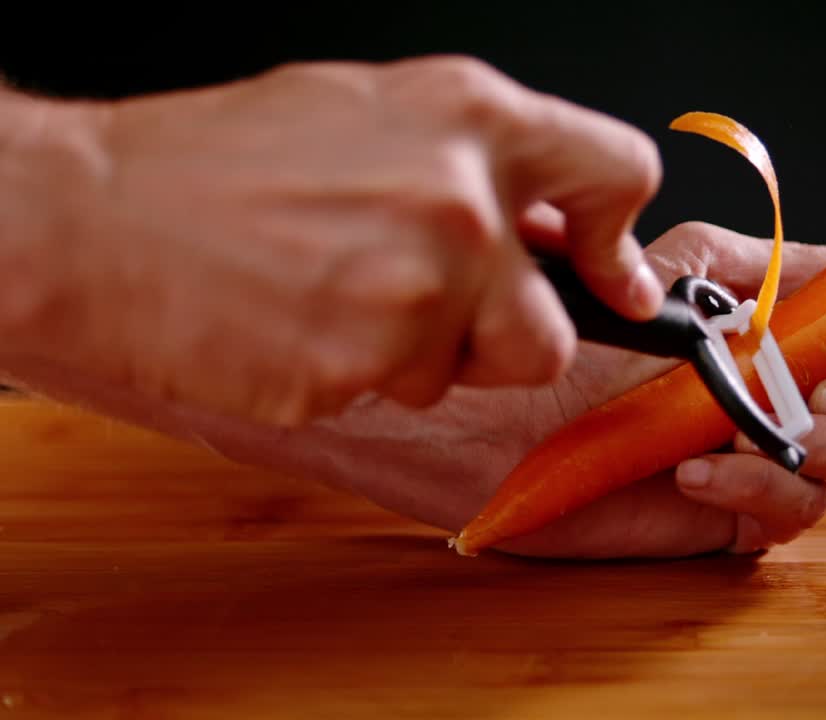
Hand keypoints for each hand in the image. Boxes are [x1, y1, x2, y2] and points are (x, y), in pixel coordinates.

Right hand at [7, 55, 663, 425]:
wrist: (98, 217)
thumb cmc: (222, 161)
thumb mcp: (371, 114)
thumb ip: (480, 164)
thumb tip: (559, 229)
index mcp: (470, 118)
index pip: (618, 170)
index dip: (620, 237)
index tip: (615, 277)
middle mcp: (461, 203)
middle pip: (554, 330)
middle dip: (504, 336)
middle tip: (431, 305)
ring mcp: (417, 291)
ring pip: (478, 373)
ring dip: (427, 356)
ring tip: (341, 297)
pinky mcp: (365, 364)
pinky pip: (404, 393)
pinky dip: (363, 374)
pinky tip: (304, 324)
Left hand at [141, 221, 825, 558]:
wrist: (456, 396)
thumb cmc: (538, 315)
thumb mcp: (647, 266)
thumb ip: (740, 265)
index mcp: (771, 305)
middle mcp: (775, 375)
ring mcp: (752, 445)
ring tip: (774, 412)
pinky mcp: (715, 510)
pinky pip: (789, 513)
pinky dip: (769, 485)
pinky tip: (709, 460)